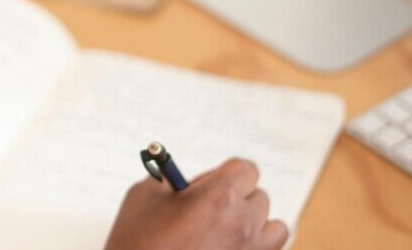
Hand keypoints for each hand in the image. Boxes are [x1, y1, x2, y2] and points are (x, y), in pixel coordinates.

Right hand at [103, 158, 287, 249]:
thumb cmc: (137, 243)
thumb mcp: (143, 197)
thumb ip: (170, 180)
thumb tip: (184, 182)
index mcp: (221, 196)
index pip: (246, 170)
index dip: (227, 175)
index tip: (208, 186)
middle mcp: (243, 224)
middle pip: (259, 198)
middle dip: (237, 200)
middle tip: (208, 213)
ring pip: (275, 229)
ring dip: (256, 227)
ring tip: (227, 234)